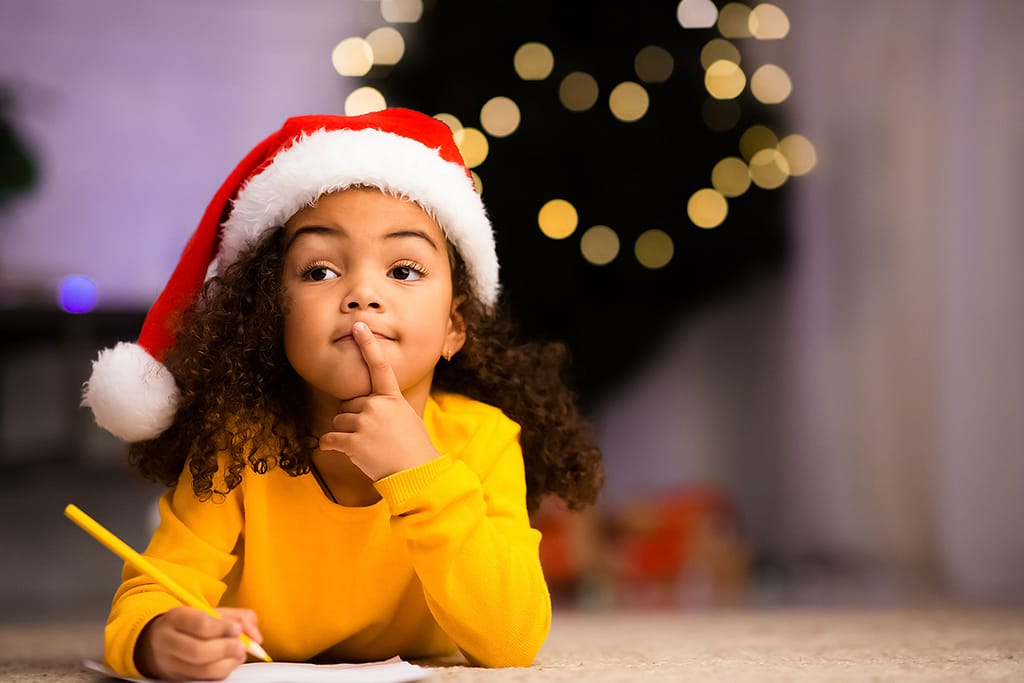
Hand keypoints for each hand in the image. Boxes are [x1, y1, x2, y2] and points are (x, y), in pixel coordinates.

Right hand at [135, 606, 261, 680]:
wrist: (156, 641)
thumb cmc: (190, 624)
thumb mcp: (211, 611)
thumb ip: (239, 617)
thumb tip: (257, 636)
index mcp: (177, 618)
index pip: (200, 624)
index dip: (222, 628)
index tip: (237, 628)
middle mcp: (170, 641)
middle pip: (199, 651)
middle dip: (226, 649)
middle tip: (241, 646)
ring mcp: (171, 663)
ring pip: (202, 671)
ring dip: (227, 663)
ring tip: (238, 654)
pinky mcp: (177, 679)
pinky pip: (203, 680)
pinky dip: (221, 673)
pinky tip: (227, 663)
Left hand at [319, 321, 440, 479]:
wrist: (415, 472)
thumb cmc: (413, 447)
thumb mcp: (406, 417)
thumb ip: (387, 407)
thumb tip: (367, 406)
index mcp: (391, 397)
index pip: (379, 366)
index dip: (368, 345)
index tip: (359, 326)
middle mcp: (376, 405)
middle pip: (349, 405)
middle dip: (354, 419)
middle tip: (374, 436)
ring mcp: (364, 423)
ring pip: (339, 421)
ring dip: (346, 434)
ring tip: (367, 446)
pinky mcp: (352, 442)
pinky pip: (329, 439)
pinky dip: (332, 446)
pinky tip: (347, 453)